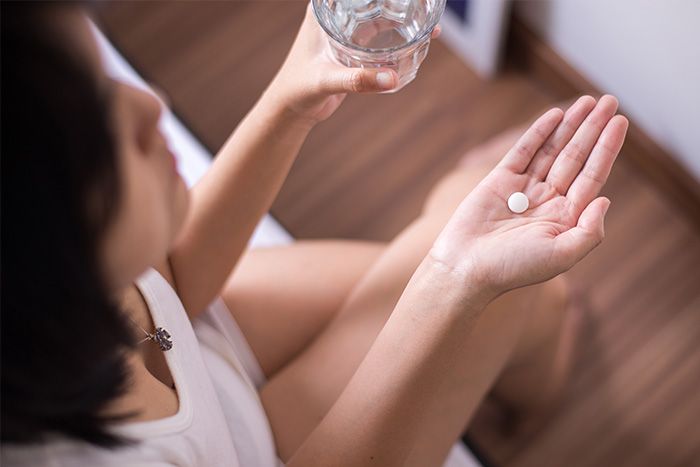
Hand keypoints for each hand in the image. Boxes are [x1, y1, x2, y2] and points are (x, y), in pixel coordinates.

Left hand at [264, 2, 439, 125]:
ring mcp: (346, 32)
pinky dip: (399, 38)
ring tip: (429, 22)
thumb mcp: (327, 81)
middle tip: (425, 5)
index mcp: (324, 12)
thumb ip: (358, 80)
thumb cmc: (298, 89)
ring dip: (403, 19)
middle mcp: (336, 16)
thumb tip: (392, 79)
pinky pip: (382, 38)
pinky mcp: (354, 49)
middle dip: (399, 3)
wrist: (292, 109)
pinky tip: (419, 39)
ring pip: (380, 17)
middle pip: (372, 1)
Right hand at [429, 95, 628, 295]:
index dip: (607, 148)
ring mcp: (524, 188)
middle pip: (576, 156)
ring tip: (588, 101)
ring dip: (571, 125)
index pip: (592, 176)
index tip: (621, 122)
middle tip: (610, 101)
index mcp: (565, 218)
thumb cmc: (512, 268)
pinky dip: (538, 133)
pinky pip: (523, 151)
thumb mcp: (561, 256)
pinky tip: (555, 116)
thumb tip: (605, 199)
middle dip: (593, 129)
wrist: (466, 267)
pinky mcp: (499, 180)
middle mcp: (548, 200)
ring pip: (553, 150)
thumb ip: (589, 231)